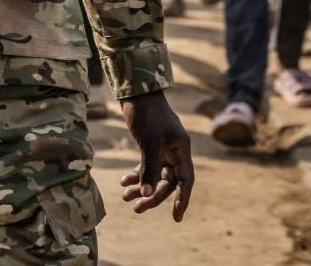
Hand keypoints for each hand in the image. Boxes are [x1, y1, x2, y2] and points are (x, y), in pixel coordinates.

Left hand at [119, 91, 193, 220]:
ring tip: (125, 197)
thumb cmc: (147, 114)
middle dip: (152, 196)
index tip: (176, 218)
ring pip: (155, 175)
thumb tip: (148, 194)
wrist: (137, 92)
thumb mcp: (149, 142)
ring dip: (142, 187)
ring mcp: (163, 148)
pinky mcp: (151, 145)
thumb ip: (150, 169)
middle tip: (136, 208)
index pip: (186, 181)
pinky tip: (124, 181)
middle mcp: (175, 151)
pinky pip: (146, 166)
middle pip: (167, 181)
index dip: (182, 200)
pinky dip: (136, 174)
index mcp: (181, 150)